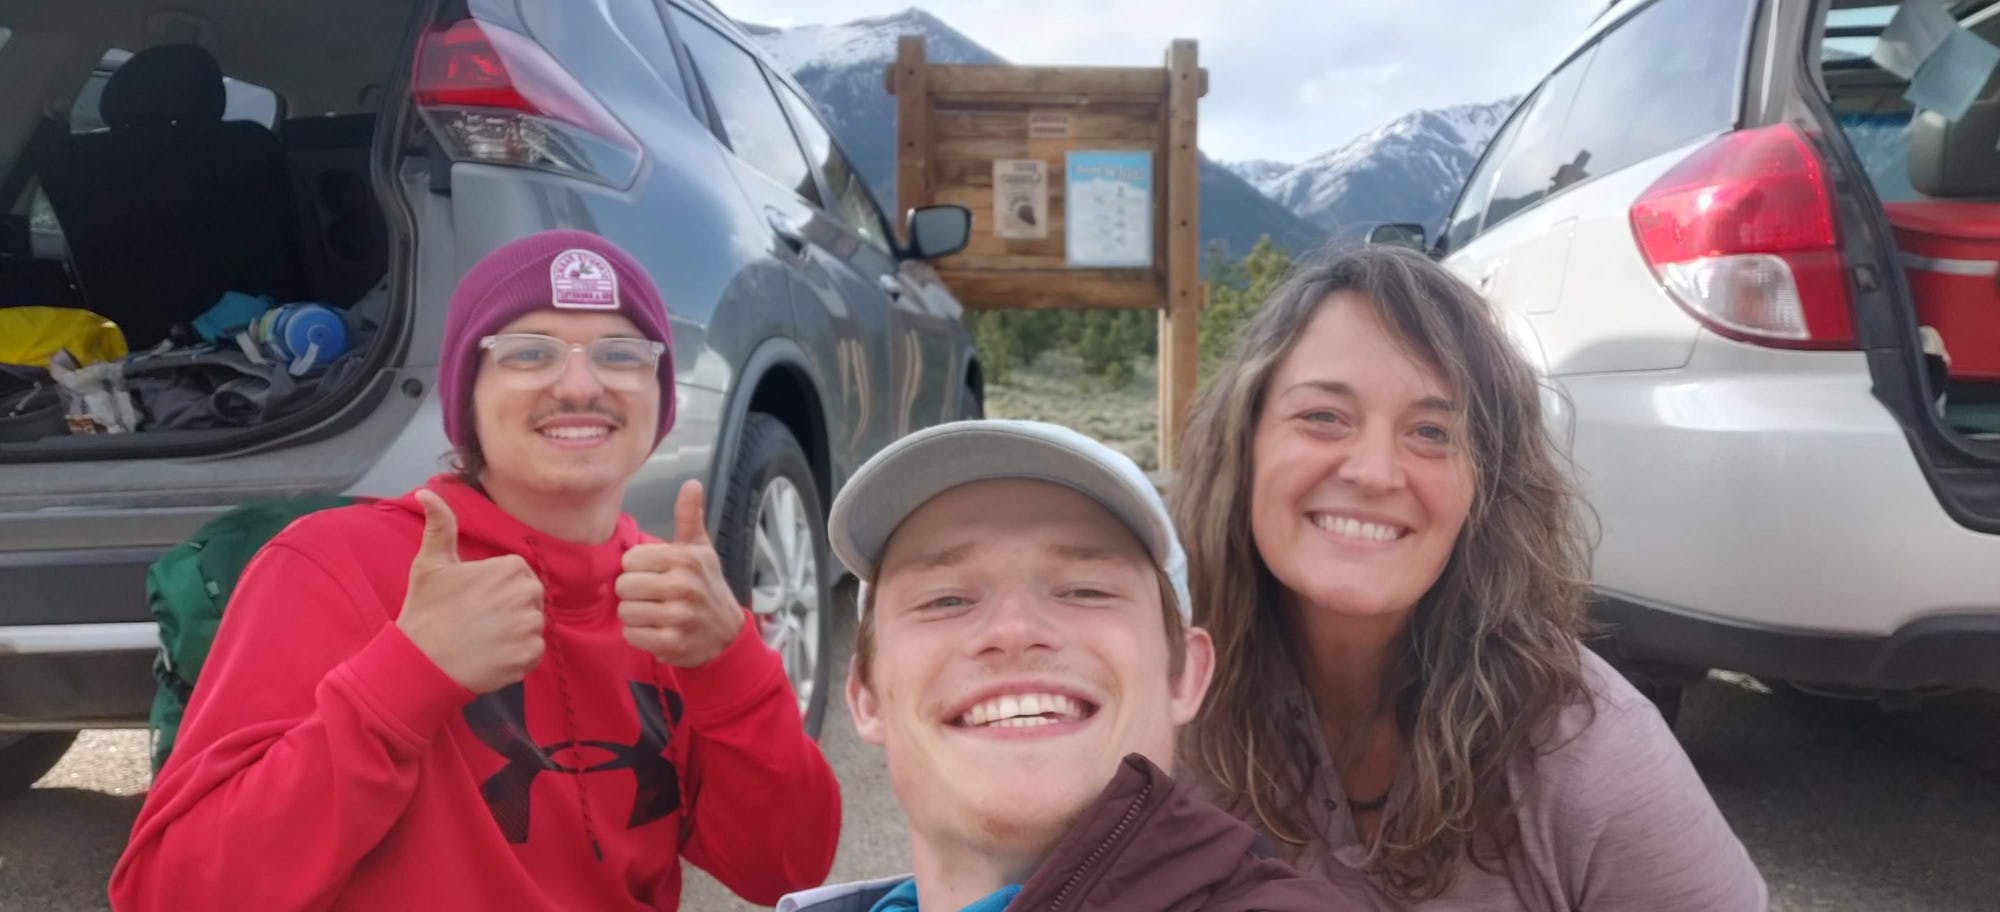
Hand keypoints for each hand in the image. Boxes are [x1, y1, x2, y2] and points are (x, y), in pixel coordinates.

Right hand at [397, 490, 545, 693]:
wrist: (420, 664)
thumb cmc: (426, 611)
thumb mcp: (430, 564)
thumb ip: (440, 525)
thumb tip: (426, 492)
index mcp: (510, 568)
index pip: (518, 574)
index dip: (497, 587)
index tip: (475, 600)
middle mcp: (526, 595)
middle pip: (530, 598)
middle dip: (510, 608)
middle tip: (478, 620)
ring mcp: (530, 628)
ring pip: (533, 625)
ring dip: (514, 632)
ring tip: (483, 638)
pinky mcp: (530, 657)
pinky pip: (533, 652)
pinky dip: (517, 656)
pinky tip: (491, 656)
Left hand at [618, 480, 745, 666]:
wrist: (726, 633)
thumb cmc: (707, 586)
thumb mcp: (700, 549)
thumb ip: (689, 516)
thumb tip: (691, 483)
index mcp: (685, 559)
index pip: (629, 560)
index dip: (637, 568)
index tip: (654, 574)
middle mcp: (683, 586)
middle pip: (624, 586)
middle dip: (633, 592)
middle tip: (652, 595)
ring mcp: (679, 617)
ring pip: (626, 612)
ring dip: (635, 615)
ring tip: (654, 612)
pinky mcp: (672, 643)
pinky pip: (633, 635)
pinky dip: (639, 635)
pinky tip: (656, 630)